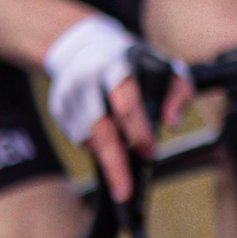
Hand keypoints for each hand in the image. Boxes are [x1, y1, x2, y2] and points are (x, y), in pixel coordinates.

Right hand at [44, 16, 190, 204]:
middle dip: (114, 163)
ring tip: (123, 165)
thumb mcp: (166, 66)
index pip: (126, 102)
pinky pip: (77, 138)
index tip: (151, 153)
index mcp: (117, 65)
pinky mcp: (58, 107)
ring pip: (87, 138)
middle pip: (100, 128)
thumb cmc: (135, 62)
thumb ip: (179, 92)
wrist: (85, 45)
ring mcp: (69, 94)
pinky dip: (95, 146)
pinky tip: (108, 139)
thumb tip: (172, 123)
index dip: (138, 130)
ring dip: (107, 157)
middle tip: (124, 192)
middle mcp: (88, 79)